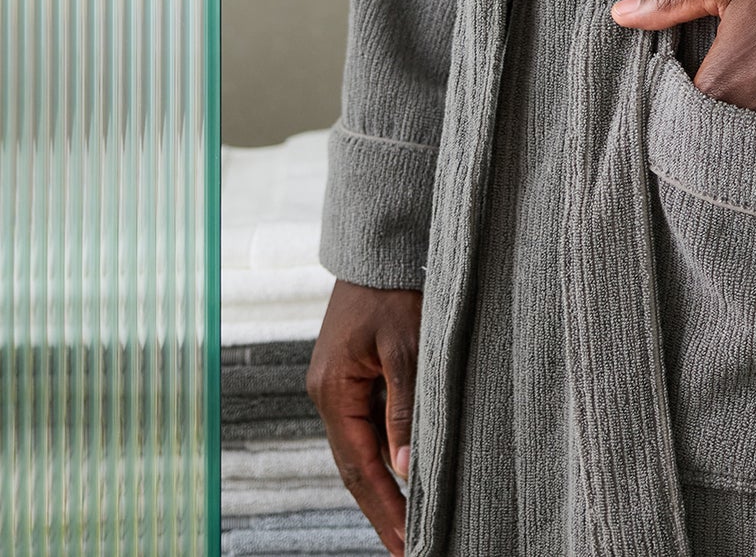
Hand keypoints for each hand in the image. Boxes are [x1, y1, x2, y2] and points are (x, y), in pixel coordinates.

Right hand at [306, 280, 422, 556]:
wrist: (381, 245)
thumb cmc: (395, 289)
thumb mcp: (408, 345)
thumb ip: (405, 405)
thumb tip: (406, 467)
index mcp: (333, 391)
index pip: (359, 467)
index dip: (383, 507)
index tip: (405, 541)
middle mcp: (329, 393)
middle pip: (354, 465)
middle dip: (380, 507)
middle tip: (407, 546)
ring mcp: (339, 384)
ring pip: (360, 447)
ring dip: (383, 483)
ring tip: (410, 521)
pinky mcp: (353, 374)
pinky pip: (367, 424)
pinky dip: (385, 451)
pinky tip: (404, 471)